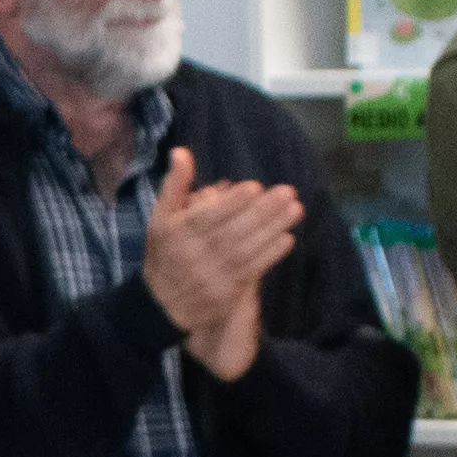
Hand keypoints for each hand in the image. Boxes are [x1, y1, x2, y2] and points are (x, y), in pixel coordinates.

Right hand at [137, 153, 306, 382]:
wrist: (161, 304)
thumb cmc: (165, 252)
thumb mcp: (161, 217)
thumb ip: (174, 185)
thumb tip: (181, 152)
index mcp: (178, 233)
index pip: (207, 217)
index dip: (232, 203)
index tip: (254, 187)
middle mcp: (195, 254)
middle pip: (232, 232)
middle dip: (262, 212)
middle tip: (288, 192)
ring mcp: (212, 275)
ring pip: (246, 250)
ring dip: (273, 229)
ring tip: (295, 209)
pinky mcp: (227, 293)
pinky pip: (251, 271)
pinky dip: (270, 255)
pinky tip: (287, 238)